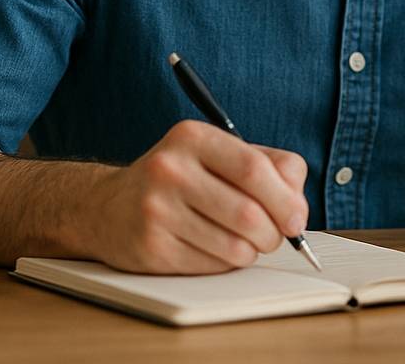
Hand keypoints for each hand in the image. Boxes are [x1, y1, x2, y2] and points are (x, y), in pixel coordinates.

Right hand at [90, 120, 308, 274]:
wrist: (107, 207)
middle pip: (249, 213)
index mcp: (193, 137)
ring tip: (243, 241)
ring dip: (252, 251)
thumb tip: (297, 203)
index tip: (297, 219)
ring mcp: (157, 210)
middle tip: (274, 236)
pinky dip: (226, 264)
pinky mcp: (151, 248)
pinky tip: (214, 249)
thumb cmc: (179, 180)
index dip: (286, 199)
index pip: (254, 169)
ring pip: (235, 247)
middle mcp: (170, 169)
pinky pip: (213, 266)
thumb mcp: (219, 154)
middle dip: (274, 233)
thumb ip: (269, 165)